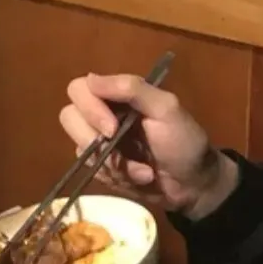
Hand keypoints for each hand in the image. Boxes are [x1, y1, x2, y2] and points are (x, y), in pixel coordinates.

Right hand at [60, 73, 239, 219]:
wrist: (193, 184)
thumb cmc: (184, 141)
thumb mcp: (166, 109)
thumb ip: (132, 89)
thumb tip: (91, 79)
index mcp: (119, 95)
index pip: (80, 89)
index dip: (90, 108)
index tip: (112, 128)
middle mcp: (104, 114)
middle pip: (69, 117)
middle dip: (93, 139)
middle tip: (118, 150)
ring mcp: (101, 142)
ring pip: (79, 148)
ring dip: (112, 163)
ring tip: (142, 169)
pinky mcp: (101, 167)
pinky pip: (91, 170)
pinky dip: (117, 177)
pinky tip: (139, 177)